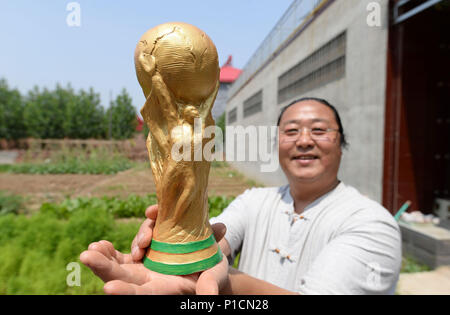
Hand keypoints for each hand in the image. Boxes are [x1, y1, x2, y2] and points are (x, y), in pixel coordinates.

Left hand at [80, 205, 228, 294]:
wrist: (207, 262)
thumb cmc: (213, 272)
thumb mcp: (214, 275)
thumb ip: (210, 284)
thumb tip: (209, 296)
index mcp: (165, 290)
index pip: (142, 295)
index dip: (126, 292)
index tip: (109, 288)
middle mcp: (149, 282)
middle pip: (121, 278)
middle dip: (103, 268)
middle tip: (86, 258)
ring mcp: (142, 269)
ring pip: (117, 266)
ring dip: (102, 257)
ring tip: (91, 249)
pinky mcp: (141, 257)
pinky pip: (122, 255)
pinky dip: (110, 250)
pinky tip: (100, 245)